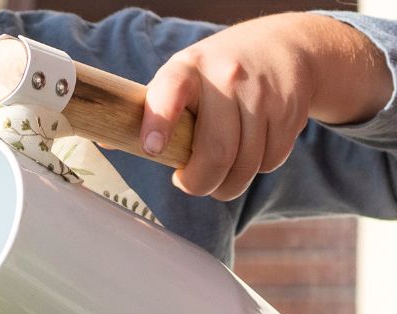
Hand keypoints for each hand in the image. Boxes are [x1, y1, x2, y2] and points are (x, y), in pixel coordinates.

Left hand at [141, 13, 389, 200]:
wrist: (282, 46)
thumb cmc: (218, 72)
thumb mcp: (183, 75)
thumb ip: (153, 108)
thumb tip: (107, 142)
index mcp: (187, 68)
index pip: (170, 93)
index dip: (159, 123)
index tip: (152, 149)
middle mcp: (226, 77)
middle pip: (216, 152)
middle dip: (200, 183)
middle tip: (192, 183)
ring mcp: (261, 93)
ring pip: (246, 165)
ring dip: (230, 183)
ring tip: (221, 174)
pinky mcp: (289, 110)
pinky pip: (270, 161)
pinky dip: (258, 168)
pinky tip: (250, 150)